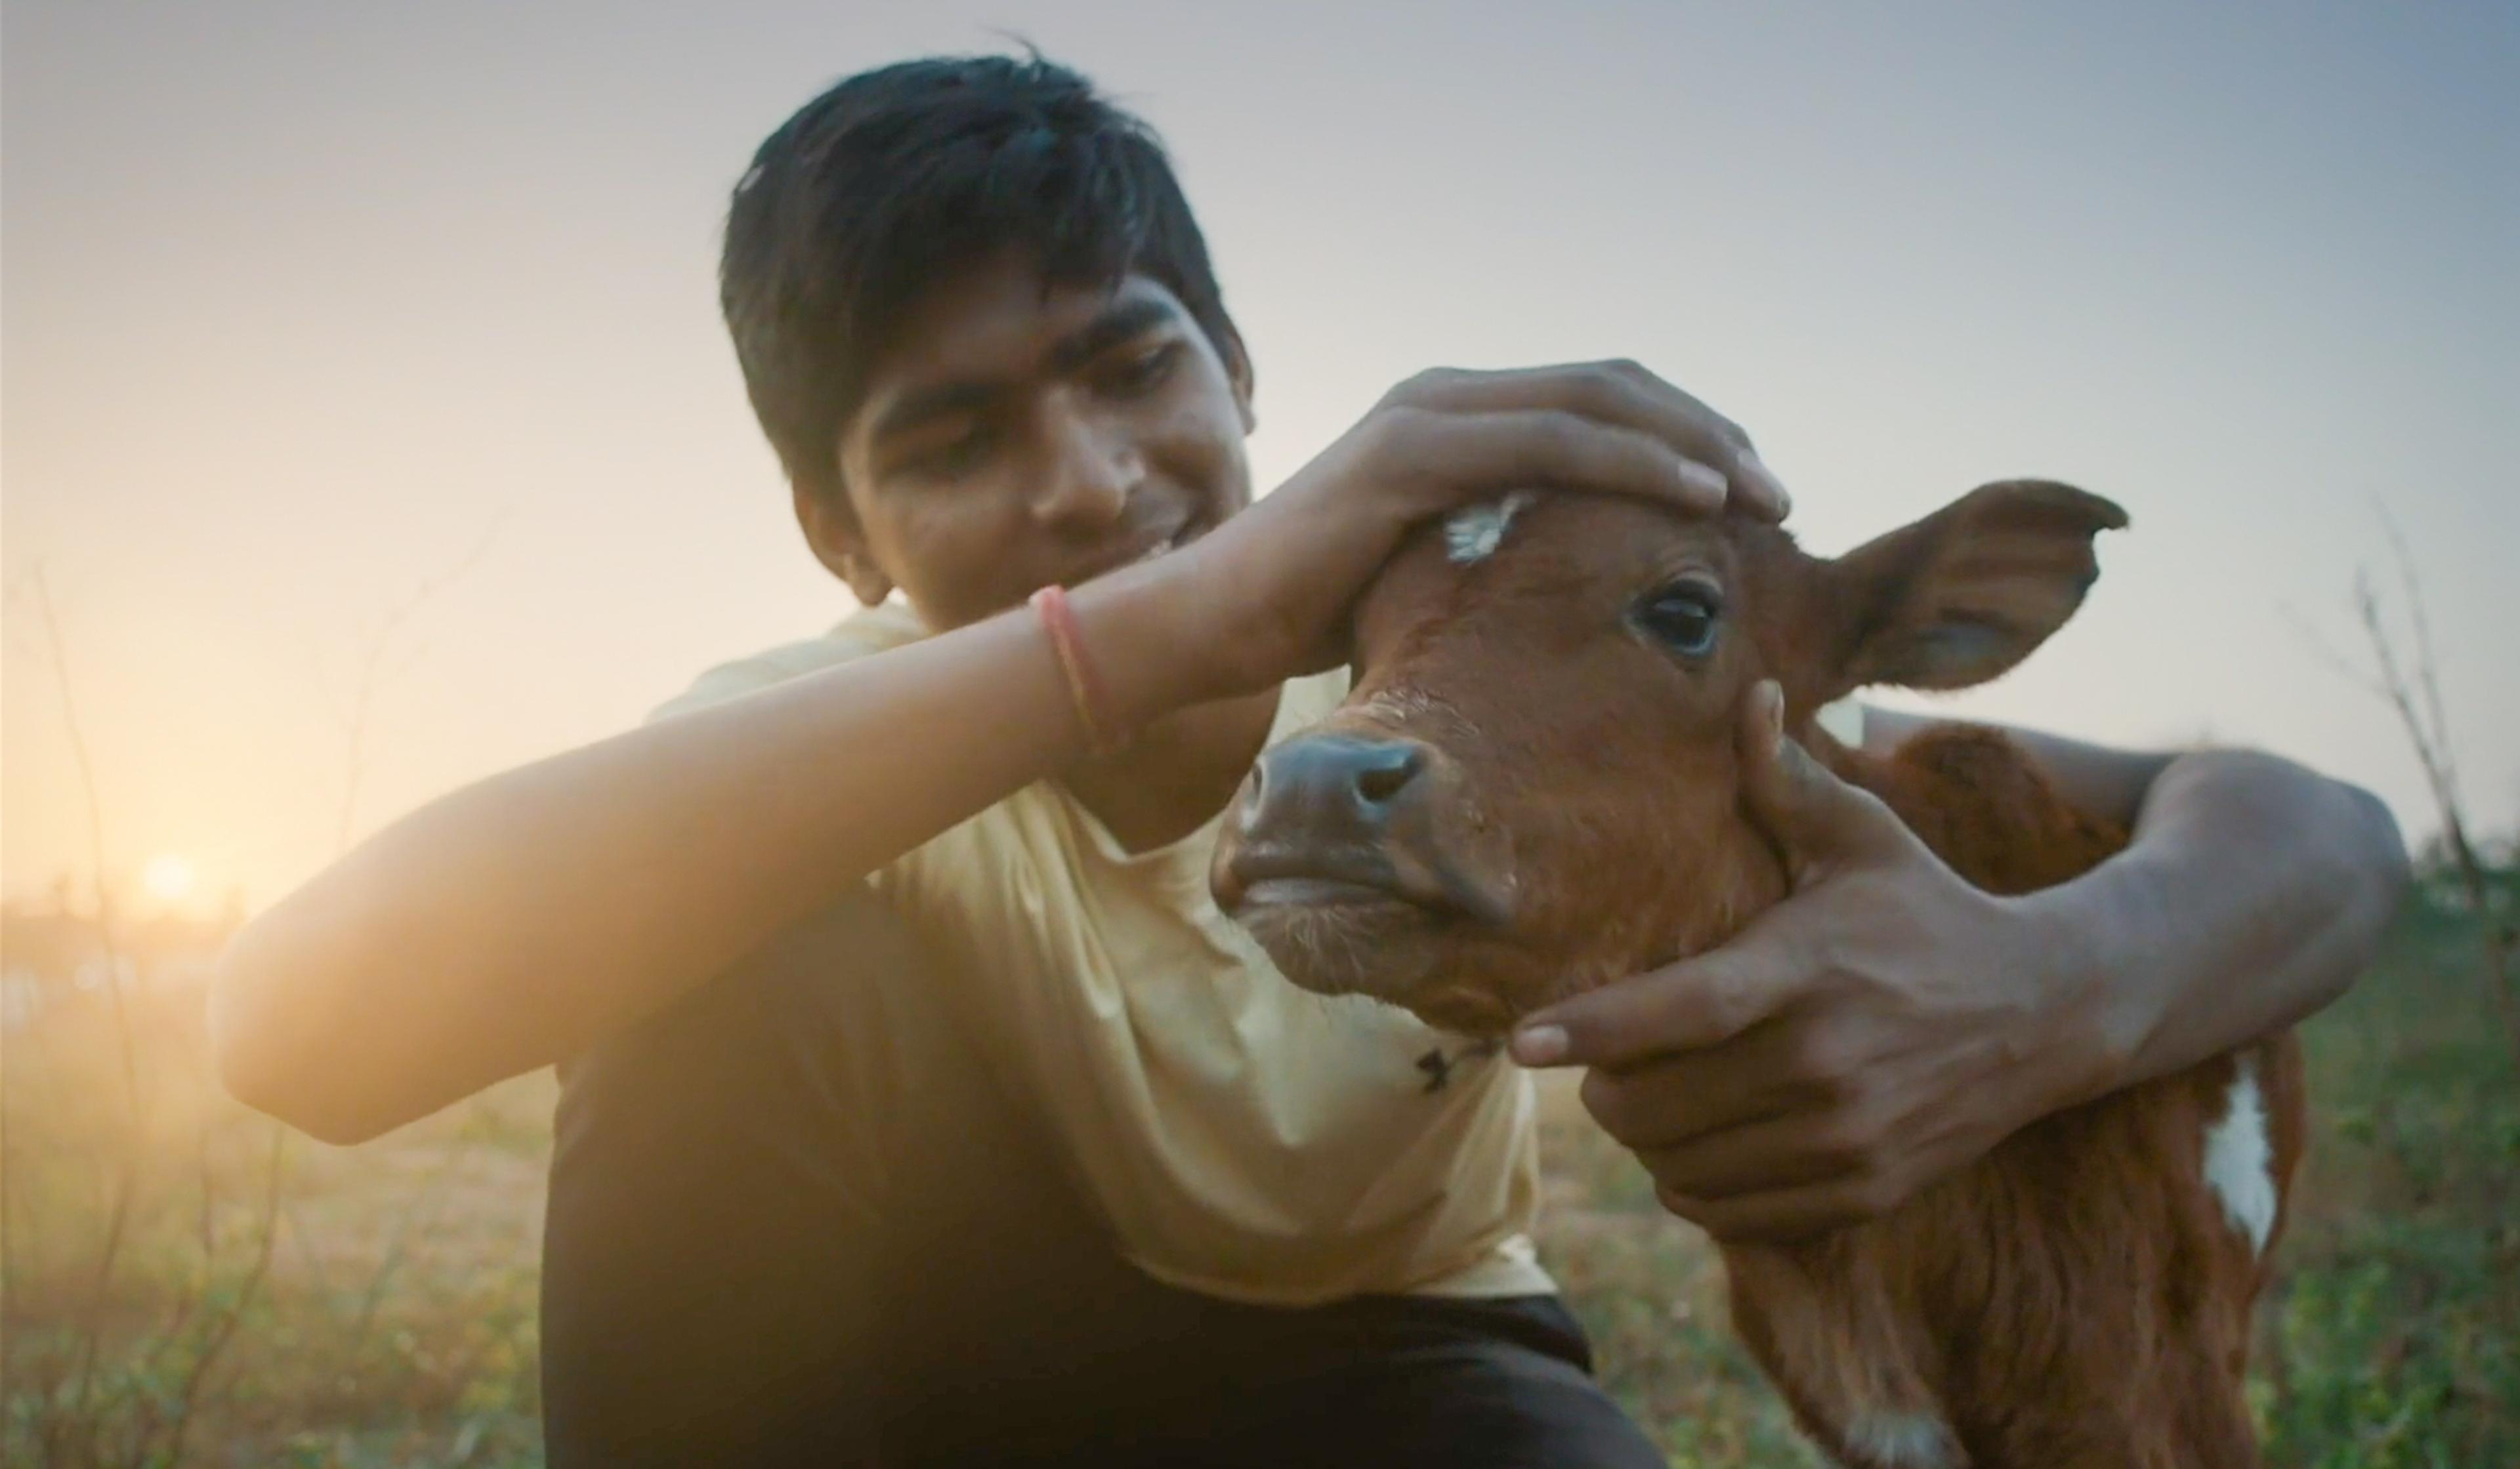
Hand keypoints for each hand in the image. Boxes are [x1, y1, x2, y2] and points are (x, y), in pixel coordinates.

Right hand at [1184, 361, 1787, 696]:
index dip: (1686, 435)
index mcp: (1459, 416)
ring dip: (1693, 444)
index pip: (1599, 401)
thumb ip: (1502, 548)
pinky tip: (1696, 497)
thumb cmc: (1317, 614)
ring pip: (1594, 402)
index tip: (1752, 495)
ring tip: (1761, 495)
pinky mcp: (1408, 453)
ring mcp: (1428, 416)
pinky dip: (1633, 461)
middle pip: (1614, 386)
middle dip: (1709, 434)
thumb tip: (1587, 589)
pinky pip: (1548, 442)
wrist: (1210, 625)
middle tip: (1780, 495)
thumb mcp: (1437, 571)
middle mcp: (1449, 395)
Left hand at [1509, 683, 2110, 1240]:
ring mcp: (1848, 1139)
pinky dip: (1693, 1187)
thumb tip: (1747, 694)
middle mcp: (1826, 1065)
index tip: (1520, 1040)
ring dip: (1647, 1141)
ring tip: (1656, 1095)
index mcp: (1809, 970)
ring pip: (1683, 1169)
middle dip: (1606, 1088)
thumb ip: (1787, 780)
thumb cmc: (1927, 910)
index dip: (1594, 1029)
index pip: (1683, 1011)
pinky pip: (1728, 1213)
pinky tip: (1702, 1143)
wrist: (2048, 1010)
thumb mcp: (1862, 838)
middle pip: (1659, 1107)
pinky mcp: (1862, 1192)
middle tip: (1605, 1057)